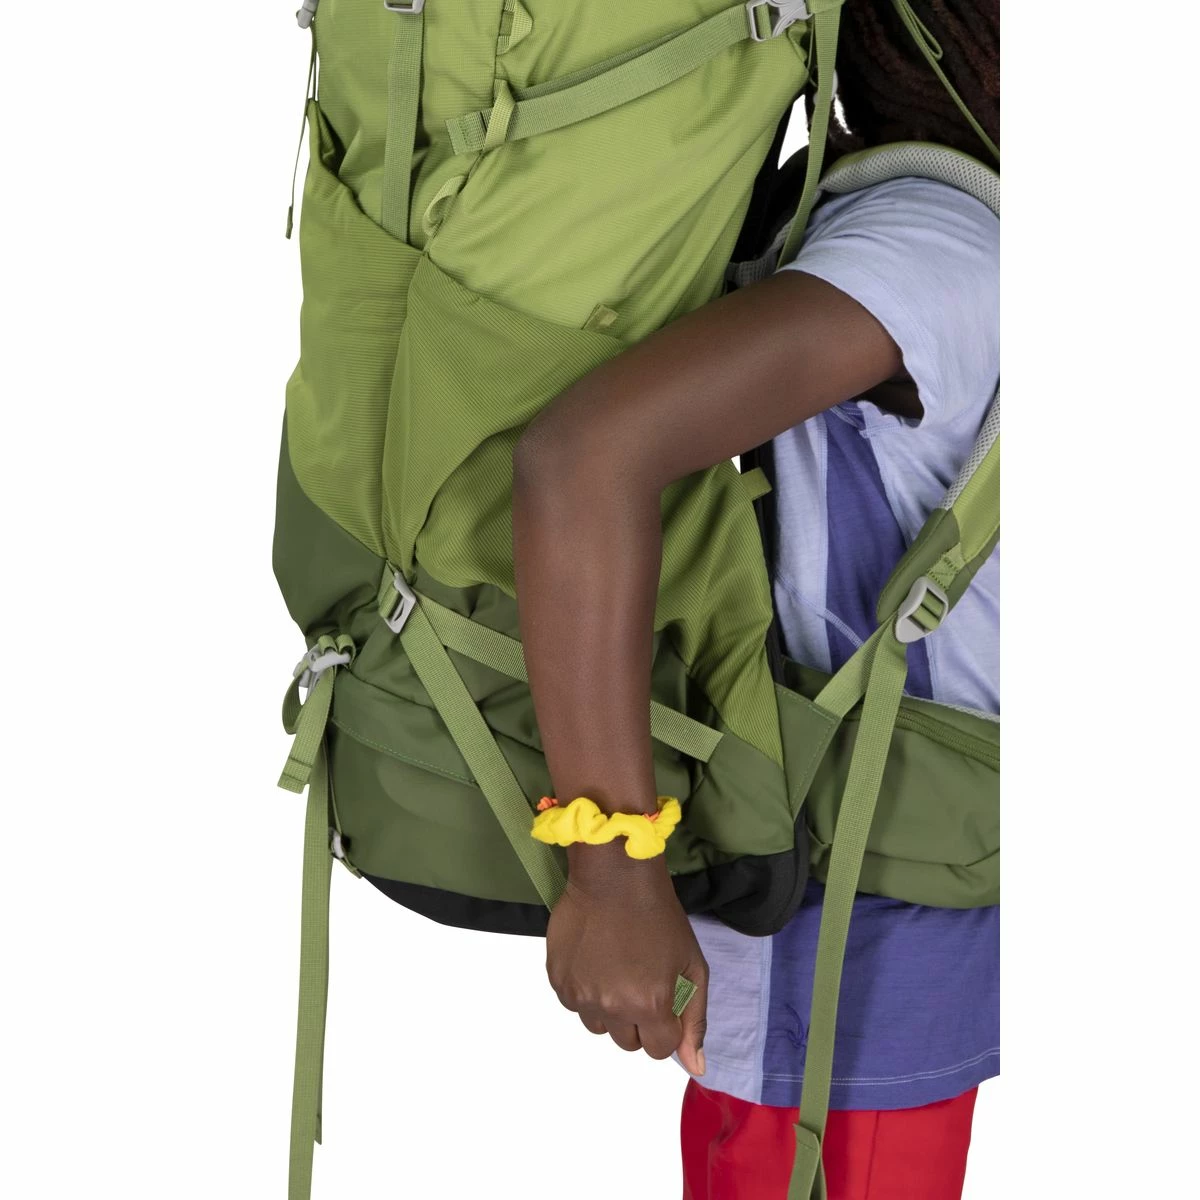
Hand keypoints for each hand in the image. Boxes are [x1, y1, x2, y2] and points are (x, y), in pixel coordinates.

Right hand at [545, 844, 707, 1074]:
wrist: (614, 876)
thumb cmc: (660, 917)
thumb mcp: (692, 964)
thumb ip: (694, 1019)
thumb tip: (696, 1068)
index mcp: (649, 1005)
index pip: (658, 1049)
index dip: (665, 1025)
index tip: (663, 997)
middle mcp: (611, 1008)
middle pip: (628, 1042)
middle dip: (638, 1020)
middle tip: (640, 980)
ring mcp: (580, 996)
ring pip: (599, 1026)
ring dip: (609, 1009)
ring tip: (616, 969)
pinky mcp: (557, 980)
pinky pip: (575, 1005)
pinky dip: (586, 991)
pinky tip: (595, 960)